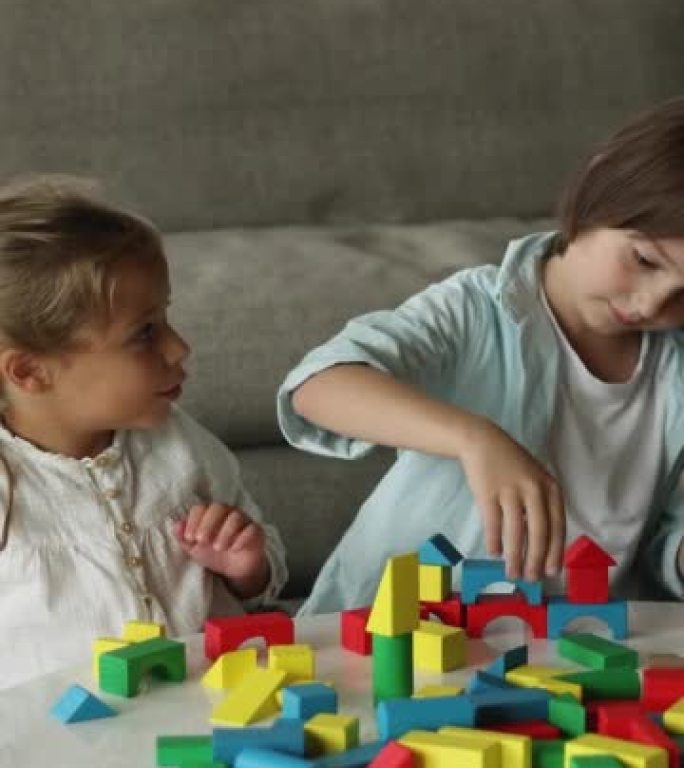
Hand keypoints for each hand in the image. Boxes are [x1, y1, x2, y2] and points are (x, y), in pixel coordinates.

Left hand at [174, 502, 269, 597]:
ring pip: (236, 517)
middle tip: (202, 541)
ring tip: (218, 548)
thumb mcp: (195, 549)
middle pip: (218, 508)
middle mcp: (228, 513)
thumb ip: (184, 538)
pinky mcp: (256, 531)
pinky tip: (234, 549)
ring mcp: (244, 520)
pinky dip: (242, 538)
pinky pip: (252, 529)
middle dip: (208, 524)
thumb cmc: (213, 553)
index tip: (190, 538)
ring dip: (225, 532)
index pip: (201, 508)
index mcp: (211, 514)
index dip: (194, 520)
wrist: (235, 568)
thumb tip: (177, 526)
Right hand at [460, 417, 565, 580]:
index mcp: (550, 488)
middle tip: (532, 578)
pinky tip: (494, 553)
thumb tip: (544, 545)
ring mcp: (510, 491)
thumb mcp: (536, 479)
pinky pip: (493, 524)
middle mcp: (534, 489)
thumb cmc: (512, 464)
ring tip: (512, 573)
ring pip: (515, 532)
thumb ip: (543, 505)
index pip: (557, 526)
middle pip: (539, 532)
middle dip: (536, 560)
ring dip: (515, 556)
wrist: (482, 441)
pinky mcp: (488, 493)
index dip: (556, 552)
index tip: (553, 571)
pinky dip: (494, 541)